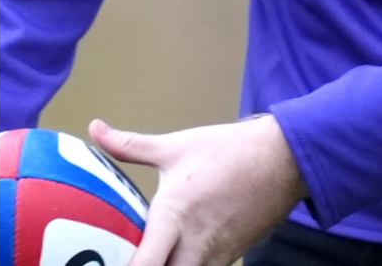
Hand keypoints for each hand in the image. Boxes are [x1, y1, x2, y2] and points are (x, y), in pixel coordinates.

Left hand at [90, 114, 306, 265]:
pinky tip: (181, 257)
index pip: (143, 264)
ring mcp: (217, 252)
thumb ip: (130, 145)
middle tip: (130, 259)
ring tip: (156, 257)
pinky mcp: (233, 254)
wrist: (287, 157)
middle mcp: (195, 242)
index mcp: (175, 215)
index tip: (105, 262)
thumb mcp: (177, 146)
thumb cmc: (230, 150)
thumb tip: (95, 130)